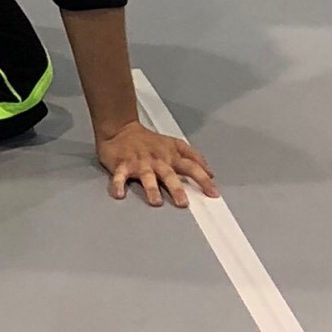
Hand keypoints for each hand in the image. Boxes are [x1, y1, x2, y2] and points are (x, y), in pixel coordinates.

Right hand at [95, 121, 218, 207]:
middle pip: (168, 174)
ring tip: (155, 202)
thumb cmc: (149, 140)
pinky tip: (119, 194)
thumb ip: (193, 157)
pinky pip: (119, 176)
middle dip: (176, 188)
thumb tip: (211, 173)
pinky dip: (118, 184)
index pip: (191, 167)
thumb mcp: (174, 144)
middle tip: (183, 203)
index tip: (213, 193)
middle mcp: (156, 160)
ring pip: (146, 176)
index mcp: (170, 156)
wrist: (120, 128)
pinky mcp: (121, 164)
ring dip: (151, 188)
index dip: (203, 179)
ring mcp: (139, 162)